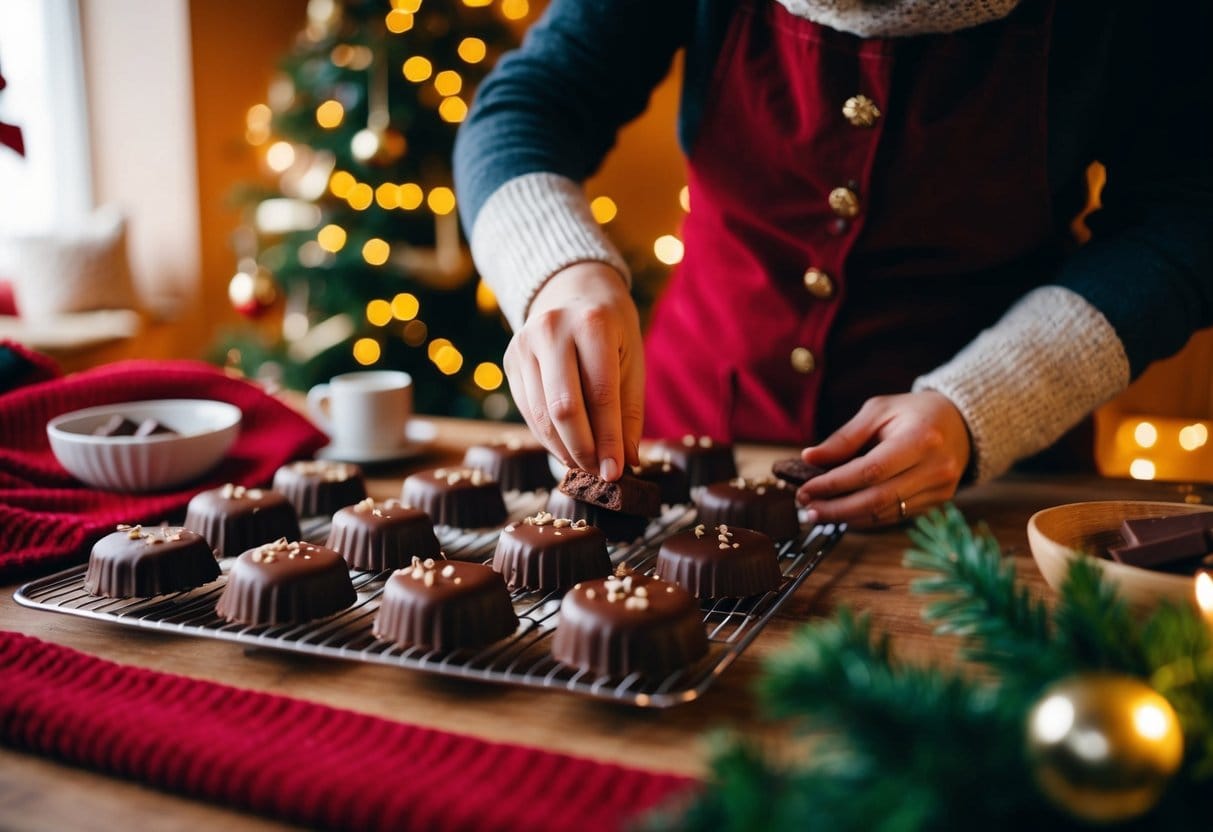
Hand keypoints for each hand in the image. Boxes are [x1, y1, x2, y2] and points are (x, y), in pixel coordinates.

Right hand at [502, 261, 643, 479]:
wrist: (573, 291)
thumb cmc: (612, 331)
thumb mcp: (631, 361)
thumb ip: (628, 412)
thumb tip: (626, 462)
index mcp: (592, 324)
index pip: (600, 394)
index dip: (608, 440)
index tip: (617, 472)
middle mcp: (552, 329)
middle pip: (564, 408)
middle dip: (584, 450)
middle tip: (600, 474)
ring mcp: (523, 344)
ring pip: (541, 415)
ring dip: (564, 450)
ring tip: (586, 466)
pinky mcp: (509, 360)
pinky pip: (527, 412)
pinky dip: (548, 438)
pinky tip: (566, 450)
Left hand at [796, 392, 970, 528]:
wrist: (959, 423)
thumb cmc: (913, 413)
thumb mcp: (877, 411)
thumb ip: (844, 437)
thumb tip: (809, 458)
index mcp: (921, 438)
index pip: (871, 471)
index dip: (835, 484)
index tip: (805, 489)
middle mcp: (935, 468)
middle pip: (877, 499)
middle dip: (836, 508)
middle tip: (807, 509)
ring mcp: (940, 489)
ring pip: (885, 513)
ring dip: (847, 517)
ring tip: (818, 512)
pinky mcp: (937, 502)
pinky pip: (895, 516)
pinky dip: (865, 517)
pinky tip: (844, 513)